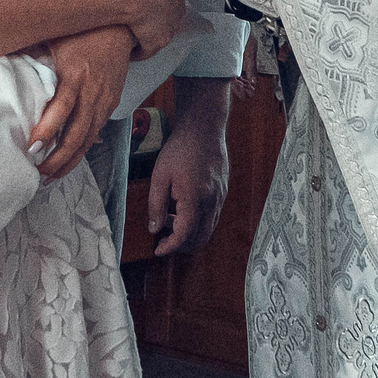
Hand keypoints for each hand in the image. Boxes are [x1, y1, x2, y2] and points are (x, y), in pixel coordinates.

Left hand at [32, 26, 133, 180]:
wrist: (120, 25)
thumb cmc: (80, 30)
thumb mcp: (53, 37)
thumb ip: (30, 54)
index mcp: (75, 73)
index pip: (61, 108)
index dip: (47, 130)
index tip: (31, 148)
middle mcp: (93, 90)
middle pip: (77, 132)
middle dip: (58, 157)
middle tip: (39, 173)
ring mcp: (105, 99)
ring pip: (89, 138)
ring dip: (70, 160)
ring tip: (51, 175)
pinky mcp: (112, 103)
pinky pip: (96, 131)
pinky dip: (82, 148)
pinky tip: (68, 159)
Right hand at [117, 0, 186, 57]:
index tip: (149, 0)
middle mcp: (178, 6)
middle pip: (170, 15)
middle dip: (158, 17)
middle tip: (141, 19)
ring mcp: (170, 24)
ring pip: (160, 33)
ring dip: (149, 35)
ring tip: (134, 37)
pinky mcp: (158, 39)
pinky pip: (148, 50)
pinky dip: (139, 52)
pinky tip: (130, 53)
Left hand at [144, 82, 229, 256]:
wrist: (204, 127)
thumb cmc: (180, 148)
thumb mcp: (160, 176)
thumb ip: (156, 205)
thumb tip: (154, 229)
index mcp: (195, 199)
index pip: (184, 236)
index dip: (170, 247)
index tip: (158, 251)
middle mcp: (212, 202)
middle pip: (200, 238)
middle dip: (181, 244)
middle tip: (163, 239)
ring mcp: (221, 197)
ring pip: (208, 229)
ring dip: (189, 233)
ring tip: (169, 220)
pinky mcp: (223, 191)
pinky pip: (213, 216)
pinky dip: (198, 222)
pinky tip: (182, 208)